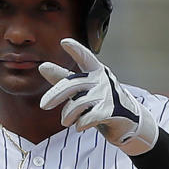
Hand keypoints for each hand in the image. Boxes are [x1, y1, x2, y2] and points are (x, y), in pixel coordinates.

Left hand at [38, 38, 157, 155]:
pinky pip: (88, 118)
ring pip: (77, 104)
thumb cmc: (99, 101)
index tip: (64, 42)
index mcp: (95, 71)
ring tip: (66, 121)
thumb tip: (42, 66)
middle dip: (55, 95)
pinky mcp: (111, 111)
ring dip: (67, 116)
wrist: (126, 120)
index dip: (75, 50)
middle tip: (43, 105)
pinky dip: (80, 123)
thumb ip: (63, 78)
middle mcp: (102, 80)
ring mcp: (108, 95)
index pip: (85, 57)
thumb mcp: (81, 88)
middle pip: (72, 84)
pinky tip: (80, 126)